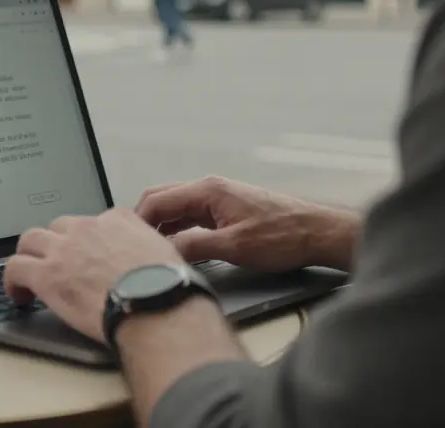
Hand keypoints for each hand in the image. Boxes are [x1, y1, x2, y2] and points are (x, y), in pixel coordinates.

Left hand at [3, 208, 183, 341]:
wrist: (155, 304)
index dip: (87, 241)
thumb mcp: (166, 253)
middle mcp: (87, 228)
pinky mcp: (46, 274)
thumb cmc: (166, 286)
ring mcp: (64, 249)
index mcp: (118, 220)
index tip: (87, 256)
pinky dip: (12, 280)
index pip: (92, 222)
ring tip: (30, 275)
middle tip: (57, 265)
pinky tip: (18, 295)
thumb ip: (148, 247)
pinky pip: (15, 267)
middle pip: (59, 227)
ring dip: (29, 255)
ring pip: (30, 239)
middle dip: (55, 244)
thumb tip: (147, 258)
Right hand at [136, 175, 359, 272]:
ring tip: (152, 253)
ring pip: (177, 210)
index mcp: (208, 190)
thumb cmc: (284, 235)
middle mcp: (210, 190)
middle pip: (163, 200)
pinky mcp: (227, 212)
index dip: (138, 222)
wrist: (317, 233)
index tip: (126, 243)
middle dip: (145, 223)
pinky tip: (177, 251)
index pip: (157, 201)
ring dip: (162, 228)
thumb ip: (195, 246)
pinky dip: (179, 231)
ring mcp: (218, 200)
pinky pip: (192, 218)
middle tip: (134, 248)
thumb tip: (164, 253)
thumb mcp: (234, 247)